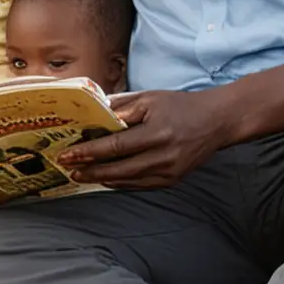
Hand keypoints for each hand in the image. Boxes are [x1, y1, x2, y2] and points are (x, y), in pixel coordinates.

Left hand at [56, 88, 235, 189]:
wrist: (216, 122)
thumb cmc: (180, 106)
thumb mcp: (149, 98)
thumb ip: (120, 106)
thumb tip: (92, 114)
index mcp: (156, 132)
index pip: (115, 146)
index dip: (89, 152)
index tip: (68, 154)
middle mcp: (163, 156)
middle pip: (118, 169)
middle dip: (90, 170)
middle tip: (69, 169)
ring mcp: (169, 172)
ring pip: (128, 180)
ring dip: (102, 179)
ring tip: (82, 174)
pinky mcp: (172, 180)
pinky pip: (140, 185)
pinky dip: (120, 182)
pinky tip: (105, 178)